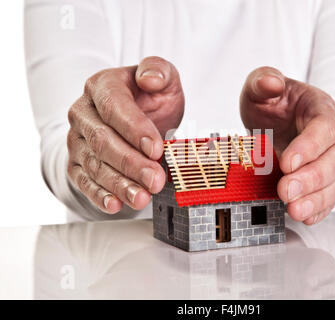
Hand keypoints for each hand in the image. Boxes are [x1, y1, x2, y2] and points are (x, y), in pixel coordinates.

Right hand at [67, 57, 183, 212]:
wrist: (136, 120)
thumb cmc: (150, 100)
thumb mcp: (164, 79)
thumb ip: (159, 71)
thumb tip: (150, 78)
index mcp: (102, 86)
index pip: (114, 107)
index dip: (135, 129)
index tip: (156, 149)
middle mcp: (83, 113)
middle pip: (103, 141)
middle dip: (131, 163)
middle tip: (155, 180)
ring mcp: (77, 140)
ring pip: (95, 165)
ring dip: (119, 184)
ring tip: (141, 198)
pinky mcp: (77, 163)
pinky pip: (84, 182)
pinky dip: (99, 196)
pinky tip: (115, 204)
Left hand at [240, 67, 334, 224]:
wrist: (279, 119)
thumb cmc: (273, 104)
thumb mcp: (261, 87)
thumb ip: (263, 81)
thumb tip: (271, 82)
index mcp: (320, 109)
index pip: (325, 128)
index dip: (309, 147)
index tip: (286, 162)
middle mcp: (333, 136)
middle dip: (312, 178)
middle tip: (286, 190)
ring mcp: (331, 160)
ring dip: (317, 198)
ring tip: (294, 209)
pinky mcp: (325, 180)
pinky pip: (330, 196)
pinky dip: (319, 208)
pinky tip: (305, 215)